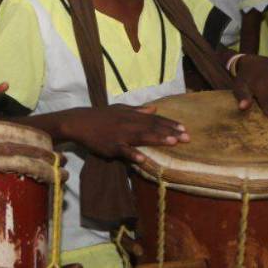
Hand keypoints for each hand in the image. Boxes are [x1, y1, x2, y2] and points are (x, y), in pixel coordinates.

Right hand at [61, 105, 188, 163]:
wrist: (80, 122)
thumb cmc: (101, 116)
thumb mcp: (120, 109)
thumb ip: (138, 110)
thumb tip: (154, 108)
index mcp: (132, 115)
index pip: (155, 119)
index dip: (170, 123)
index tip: (184, 128)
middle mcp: (129, 123)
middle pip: (153, 128)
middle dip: (170, 132)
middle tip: (187, 137)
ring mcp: (120, 135)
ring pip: (142, 137)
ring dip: (158, 139)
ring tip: (172, 142)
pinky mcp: (111, 146)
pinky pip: (123, 151)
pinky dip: (133, 154)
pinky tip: (143, 159)